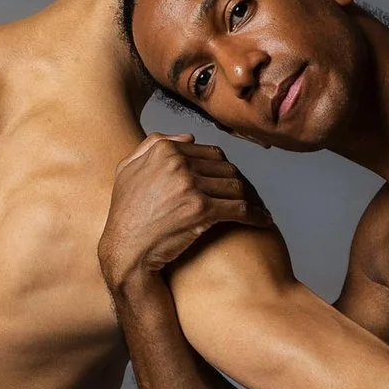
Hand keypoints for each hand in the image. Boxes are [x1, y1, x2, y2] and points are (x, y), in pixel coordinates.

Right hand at [99, 134, 277, 293]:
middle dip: (236, 185)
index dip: (222, 171)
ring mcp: (191, 186)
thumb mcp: (127, 170)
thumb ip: (153, 145)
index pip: (210, 153)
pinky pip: (240, 209)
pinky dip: (256, 216)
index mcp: (164, 150)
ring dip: (248, 199)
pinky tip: (263, 222)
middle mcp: (178, 163)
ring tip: (256, 209)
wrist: (125, 251)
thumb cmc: (125, 215)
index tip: (228, 184)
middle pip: (225, 169)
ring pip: (235, 187)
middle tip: (245, 198)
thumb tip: (189, 137)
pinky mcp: (202, 210)